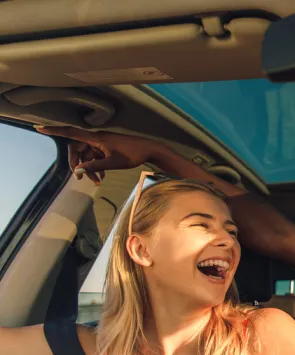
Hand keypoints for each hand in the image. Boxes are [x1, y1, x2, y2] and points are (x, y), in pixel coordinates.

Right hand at [35, 126, 159, 184]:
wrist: (150, 150)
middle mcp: (97, 138)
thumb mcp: (113, 163)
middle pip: (77, 149)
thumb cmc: (133, 154)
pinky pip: (95, 156)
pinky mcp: (108, 148)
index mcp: (96, 138)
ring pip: (87, 155)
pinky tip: (101, 177)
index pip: (71, 133)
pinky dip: (96, 166)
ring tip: (97, 181)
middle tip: (80, 178)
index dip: (54, 130)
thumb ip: (94, 166)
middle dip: (77, 164)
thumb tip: (77, 171)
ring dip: (88, 168)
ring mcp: (102, 143)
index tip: (38, 127)